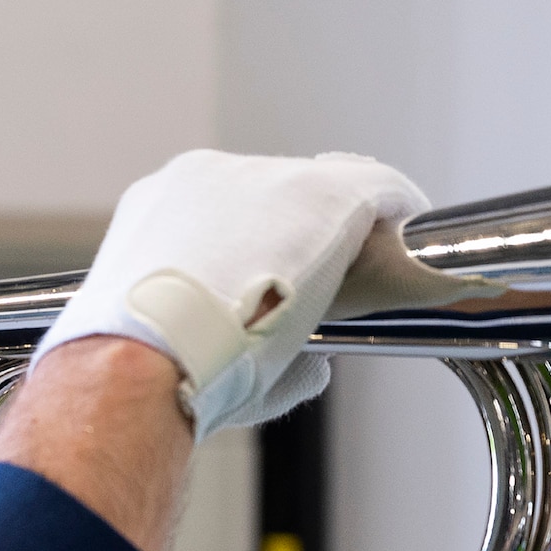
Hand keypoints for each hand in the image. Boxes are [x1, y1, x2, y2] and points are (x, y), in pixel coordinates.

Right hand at [36, 149, 428, 437]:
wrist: (138, 363)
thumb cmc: (148, 373)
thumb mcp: (181, 351)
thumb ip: (237, 339)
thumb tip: (312, 363)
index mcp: (160, 209)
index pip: (230, 212)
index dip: (262, 244)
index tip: (280, 273)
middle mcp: (208, 177)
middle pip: (277, 198)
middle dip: (298, 240)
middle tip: (319, 289)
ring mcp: (264, 180)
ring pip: (323, 193)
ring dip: (341, 232)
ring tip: (368, 271)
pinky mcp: (323, 193)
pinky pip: (375, 187)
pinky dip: (395, 209)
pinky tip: (412, 231)